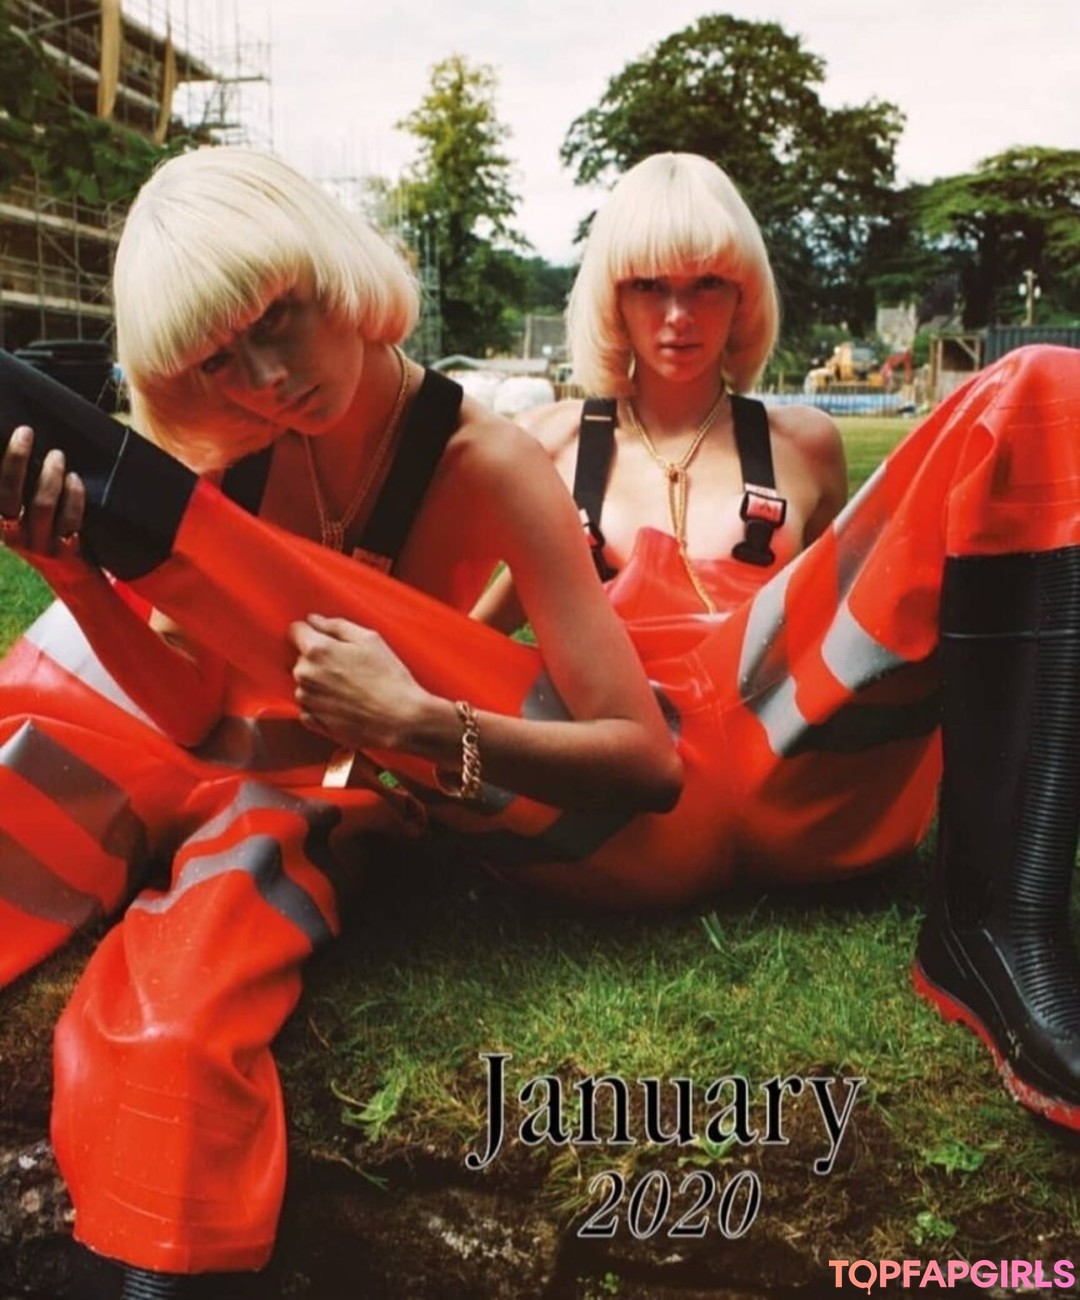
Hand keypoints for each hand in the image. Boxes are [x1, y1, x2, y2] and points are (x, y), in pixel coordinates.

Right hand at [0, 425, 85, 556]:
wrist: (71, 577)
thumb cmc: (45, 533)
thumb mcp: (23, 515)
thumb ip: (19, 489)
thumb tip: (21, 443)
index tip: (6, 434)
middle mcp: (12, 534)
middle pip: (8, 494)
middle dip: (15, 460)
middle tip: (26, 432)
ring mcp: (39, 544)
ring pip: (40, 506)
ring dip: (49, 477)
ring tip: (57, 455)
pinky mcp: (65, 551)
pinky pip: (69, 522)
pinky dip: (73, 498)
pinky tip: (75, 480)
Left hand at [289, 613, 432, 751]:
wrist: (399, 719)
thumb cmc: (388, 677)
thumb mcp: (369, 639)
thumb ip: (336, 625)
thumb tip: (314, 620)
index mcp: (317, 650)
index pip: (295, 630)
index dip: (311, 631)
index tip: (325, 638)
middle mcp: (304, 674)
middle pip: (301, 657)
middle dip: (318, 658)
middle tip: (348, 666)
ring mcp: (306, 700)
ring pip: (305, 682)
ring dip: (320, 681)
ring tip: (350, 687)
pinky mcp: (312, 721)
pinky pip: (308, 705)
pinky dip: (321, 703)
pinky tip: (344, 703)